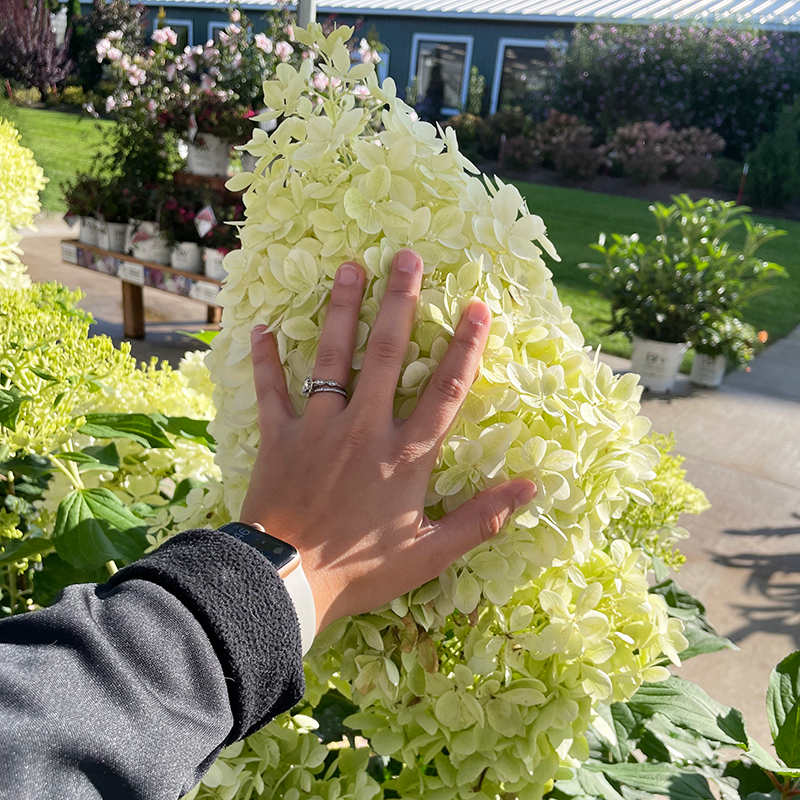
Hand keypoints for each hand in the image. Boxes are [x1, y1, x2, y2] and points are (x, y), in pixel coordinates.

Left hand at [240, 248, 536, 632]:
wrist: (285, 584)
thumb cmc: (360, 571)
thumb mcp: (429, 553)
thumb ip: (480, 520)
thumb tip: (531, 489)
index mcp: (405, 455)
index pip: (444, 390)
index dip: (465, 347)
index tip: (478, 307)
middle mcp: (365, 428)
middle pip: (386, 353)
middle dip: (399, 301)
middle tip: (406, 256)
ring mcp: (318, 428)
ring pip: (332, 357)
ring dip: (342, 310)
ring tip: (349, 267)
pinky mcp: (280, 437)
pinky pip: (271, 391)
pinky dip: (265, 360)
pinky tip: (261, 327)